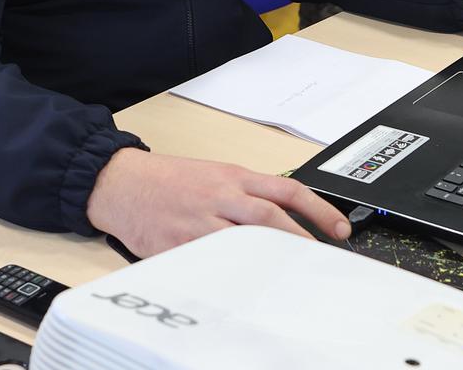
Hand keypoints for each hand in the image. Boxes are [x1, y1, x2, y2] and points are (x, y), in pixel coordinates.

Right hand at [85, 149, 350, 257]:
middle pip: (270, 217)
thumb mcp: (215, 175)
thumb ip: (248, 194)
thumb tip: (285, 218)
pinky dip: (231, 273)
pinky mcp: (179, 244)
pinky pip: (210, 261)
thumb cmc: (170, 180)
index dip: (319, 209)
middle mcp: (221, 196)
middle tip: (322, 257)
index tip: (340, 228)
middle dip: (301, 238)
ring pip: (244, 240)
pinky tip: (247, 287)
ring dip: (270, 258)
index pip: (287, 189)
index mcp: (234, 176)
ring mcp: (200, 222)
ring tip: (291, 276)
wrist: (122, 183)